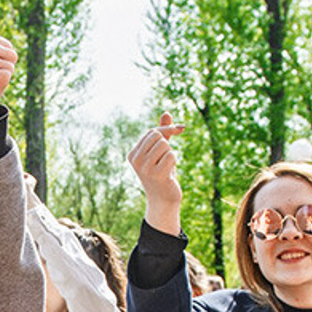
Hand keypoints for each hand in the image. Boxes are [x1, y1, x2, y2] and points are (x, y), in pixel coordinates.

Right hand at [128, 113, 185, 232]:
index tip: (179, 130)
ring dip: (170, 154)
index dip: (167, 130)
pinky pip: (172, 156)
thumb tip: (166, 113)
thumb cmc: (162, 173)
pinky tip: (169, 173)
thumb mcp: (160, 151)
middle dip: (167, 145)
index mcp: (132, 154)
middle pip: (158, 136)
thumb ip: (163, 132)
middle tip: (166, 159)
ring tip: (166, 167)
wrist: (163, 199)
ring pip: (165, 145)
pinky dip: (174, 162)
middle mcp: (135, 161)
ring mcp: (145, 168)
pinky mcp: (157, 175)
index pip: (152, 132)